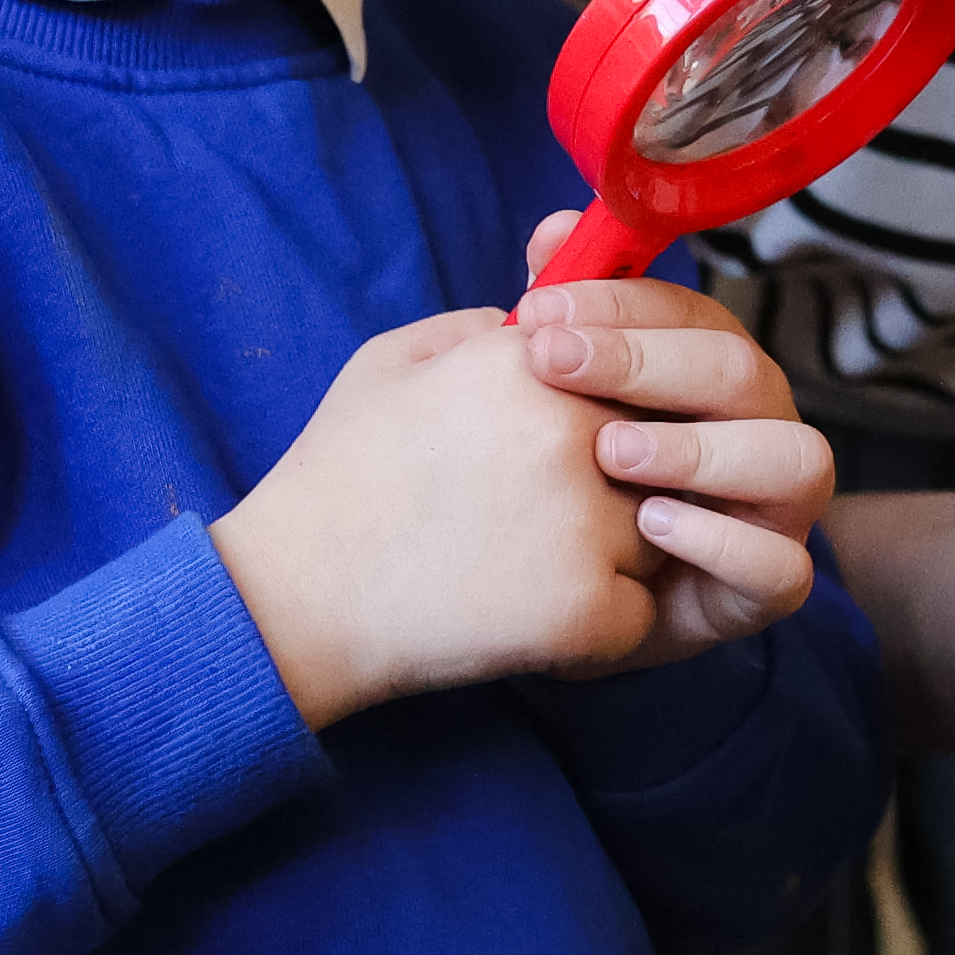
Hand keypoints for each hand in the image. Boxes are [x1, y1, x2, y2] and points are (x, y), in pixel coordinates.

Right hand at [211, 250, 827, 721]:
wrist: (294, 596)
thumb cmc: (340, 477)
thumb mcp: (395, 362)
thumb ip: (483, 331)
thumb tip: (539, 325)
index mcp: (533, 360)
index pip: (638, 373)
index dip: (611, 416)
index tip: (568, 446)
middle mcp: (572, 429)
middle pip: (660, 453)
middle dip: (620, 485)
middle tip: (539, 514)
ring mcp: (586, 520)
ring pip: (661, 536)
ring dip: (613, 558)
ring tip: (520, 565)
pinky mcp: (588, 607)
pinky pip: (641, 615)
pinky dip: (597, 629)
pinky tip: (524, 617)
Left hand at [508, 240, 832, 664]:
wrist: (519, 601)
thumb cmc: (536, 486)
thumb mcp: (532, 400)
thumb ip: (554, 319)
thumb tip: (554, 229)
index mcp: (707, 375)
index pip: (693, 315)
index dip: (622, 305)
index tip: (536, 316)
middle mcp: (756, 431)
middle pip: (743, 373)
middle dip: (651, 363)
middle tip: (556, 367)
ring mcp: (771, 512)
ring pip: (794, 460)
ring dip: (702, 450)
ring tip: (610, 453)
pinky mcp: (761, 591)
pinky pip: (784, 569)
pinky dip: (723, 543)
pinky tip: (650, 526)